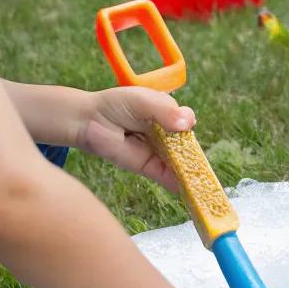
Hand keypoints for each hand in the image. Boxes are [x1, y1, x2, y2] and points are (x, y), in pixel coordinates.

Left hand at [76, 87, 195, 195]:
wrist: (89, 121)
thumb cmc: (115, 105)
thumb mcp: (142, 100)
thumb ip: (165, 110)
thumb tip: (188, 123)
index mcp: (166, 113)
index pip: (185, 118)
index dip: (187, 122)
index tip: (186, 125)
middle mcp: (165, 133)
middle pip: (185, 143)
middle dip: (193, 151)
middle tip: (198, 159)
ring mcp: (158, 150)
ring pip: (178, 160)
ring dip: (189, 169)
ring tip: (199, 177)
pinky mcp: (148, 166)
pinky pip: (166, 175)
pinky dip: (177, 182)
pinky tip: (187, 187)